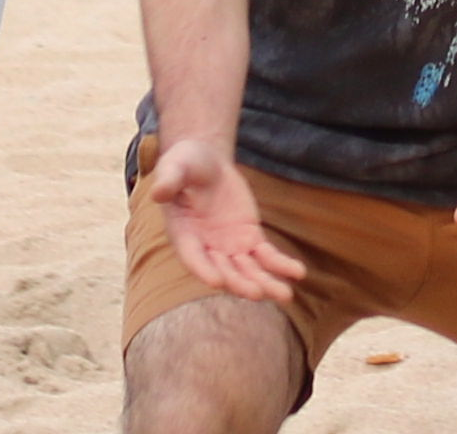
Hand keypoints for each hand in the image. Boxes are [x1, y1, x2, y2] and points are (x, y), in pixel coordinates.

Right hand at [145, 136, 306, 304]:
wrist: (205, 162)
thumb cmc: (184, 164)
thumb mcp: (174, 167)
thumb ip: (168, 180)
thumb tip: (158, 192)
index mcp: (183, 235)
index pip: (193, 257)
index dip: (204, 270)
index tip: (217, 282)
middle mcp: (206, 248)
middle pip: (224, 271)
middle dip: (240, 283)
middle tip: (256, 293)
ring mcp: (229, 246)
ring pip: (248, 270)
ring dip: (265, 282)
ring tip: (285, 294)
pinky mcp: (250, 238)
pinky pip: (266, 255)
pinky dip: (281, 264)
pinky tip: (298, 272)